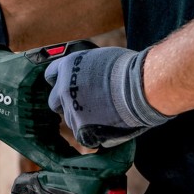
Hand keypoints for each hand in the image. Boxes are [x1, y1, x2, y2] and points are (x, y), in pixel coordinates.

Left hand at [44, 46, 173, 147]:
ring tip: (107, 114)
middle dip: (66, 103)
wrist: (142, 88)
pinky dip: (95, 134)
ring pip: (71, 120)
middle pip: (54, 101)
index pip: (50, 75)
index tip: (67, 85)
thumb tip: (89, 74)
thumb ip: (88, 68)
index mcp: (67, 67)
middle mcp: (63, 89)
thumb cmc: (130, 69)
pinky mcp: (82, 131)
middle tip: (86, 104)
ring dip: (83, 119)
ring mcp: (72, 111)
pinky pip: (84, 136)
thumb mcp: (101, 58)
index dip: (59, 81)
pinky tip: (110, 126)